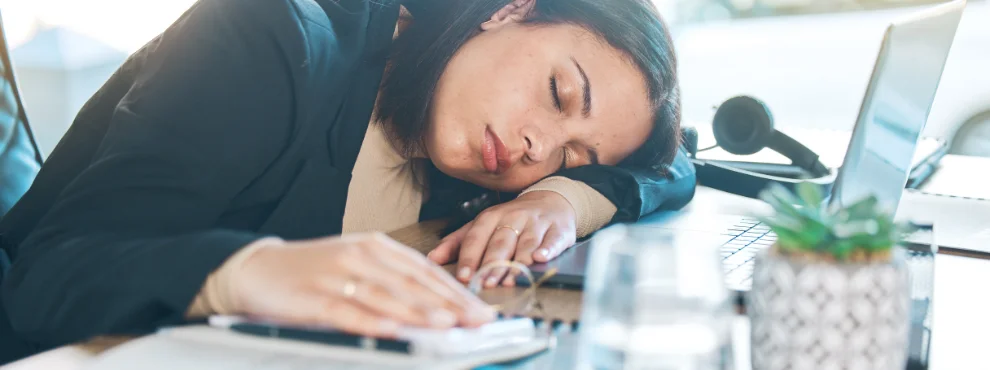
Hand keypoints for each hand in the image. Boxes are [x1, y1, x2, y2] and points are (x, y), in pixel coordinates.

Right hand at [230, 233, 494, 336]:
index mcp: (375, 245)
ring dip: (420, 312)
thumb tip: (439, 304)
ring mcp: (337, 276)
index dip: (455, 291)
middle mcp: (360, 256)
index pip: (424, 270)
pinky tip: (394, 329)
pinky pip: (348, 312)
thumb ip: (394, 280)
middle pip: (412, 283)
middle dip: (449, 304)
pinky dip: (372, 322)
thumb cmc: (313, 270)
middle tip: (476, 320)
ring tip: (447, 324)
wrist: (258, 269)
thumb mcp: (358, 264)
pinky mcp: (314, 298)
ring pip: (386, 297)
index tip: (481, 308)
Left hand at [427, 191, 576, 287]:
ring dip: (517, 263)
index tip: (463, 277)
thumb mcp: (482, 225)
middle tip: (485, 284)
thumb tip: (431, 259)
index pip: (476, 237)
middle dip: (492, 265)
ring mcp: (536, 223)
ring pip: (525, 244)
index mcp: (490, 217)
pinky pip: (552, 240)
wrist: (550, 201)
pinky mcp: (557, 230)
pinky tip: (540, 258)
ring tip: (509, 281)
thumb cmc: (510, 219)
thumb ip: (457, 242)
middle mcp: (513, 217)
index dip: (469, 258)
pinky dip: (547, 249)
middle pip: (500, 243)